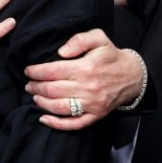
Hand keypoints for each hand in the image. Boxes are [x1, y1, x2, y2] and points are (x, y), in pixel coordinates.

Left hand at [24, 29, 142, 129]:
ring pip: (60, 107)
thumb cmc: (111, 56)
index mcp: (85, 68)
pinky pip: (74, 124)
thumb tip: (61, 51)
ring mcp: (92, 104)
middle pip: (52, 90)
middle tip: (28, 84)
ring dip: (42, 103)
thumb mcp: (99, 38)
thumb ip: (79, 40)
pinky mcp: (96, 115)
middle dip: (35, 87)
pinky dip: (57, 124)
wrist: (133, 76)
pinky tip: (44, 119)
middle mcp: (88, 88)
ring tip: (34, 96)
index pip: (52, 71)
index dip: (36, 71)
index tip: (28, 70)